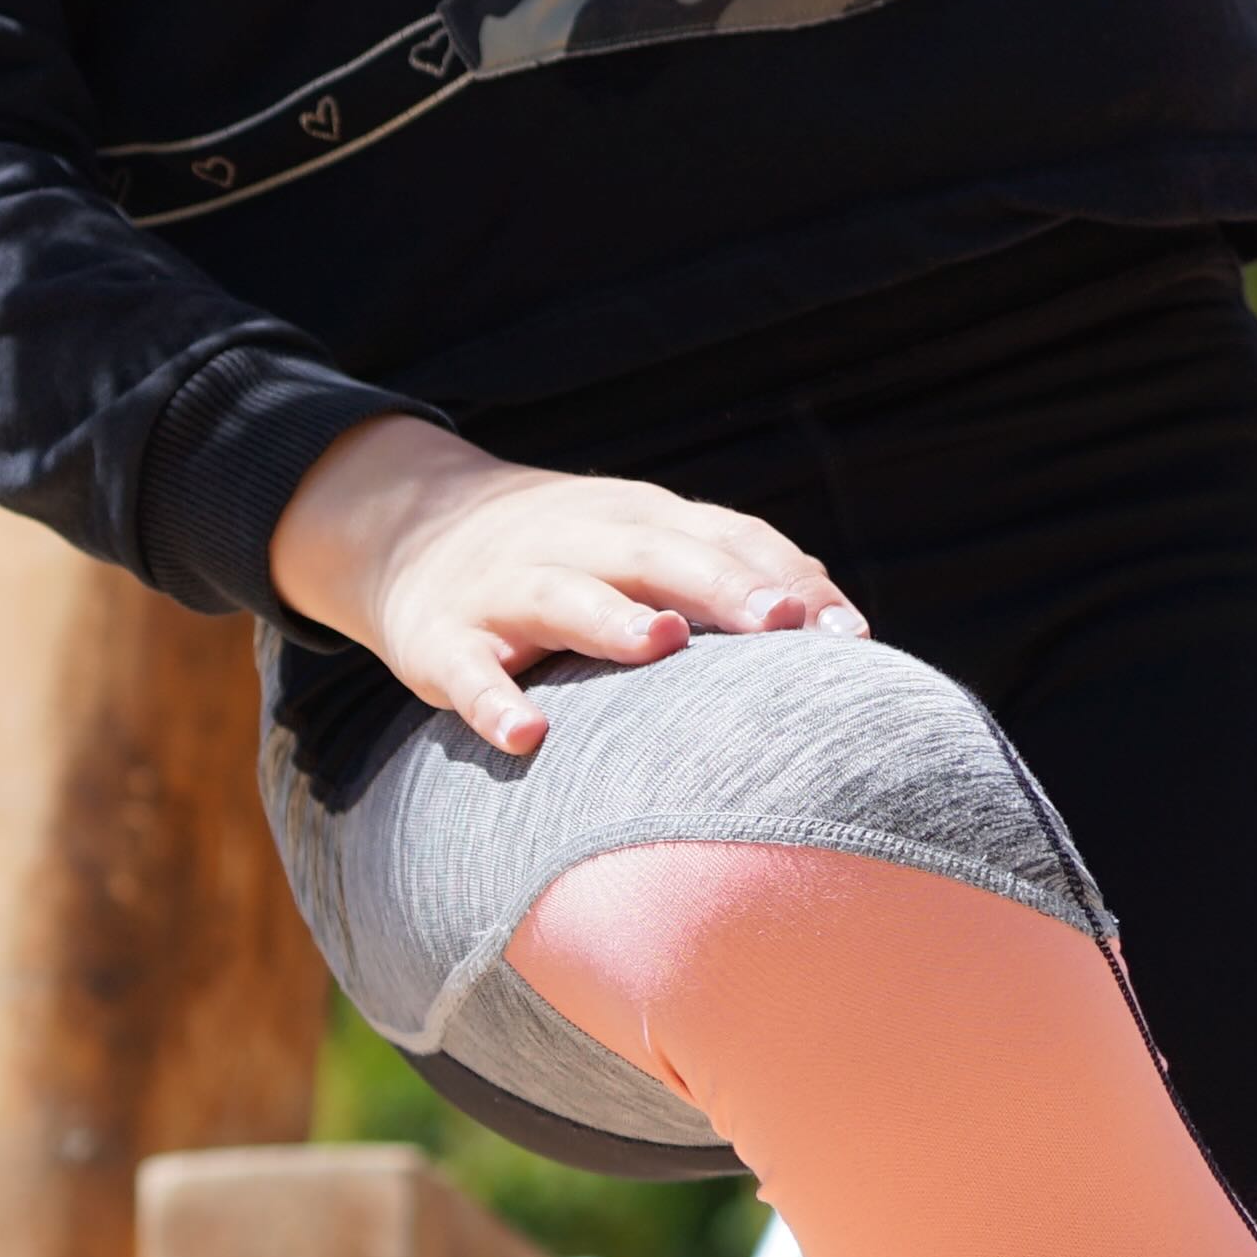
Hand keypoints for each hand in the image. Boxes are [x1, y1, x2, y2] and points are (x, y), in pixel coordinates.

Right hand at [264, 415, 864, 756]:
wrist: (410, 525)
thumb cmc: (569, 554)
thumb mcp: (645, 544)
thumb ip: (731, 575)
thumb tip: (845, 631)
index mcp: (639, 519)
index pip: (724, 536)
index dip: (783, 577)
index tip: (846, 633)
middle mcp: (579, 541)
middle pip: (656, 554)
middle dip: (721, 586)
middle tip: (782, 625)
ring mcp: (506, 586)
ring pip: (564, 595)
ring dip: (613, 620)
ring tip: (664, 645)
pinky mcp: (442, 638)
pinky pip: (468, 671)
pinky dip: (495, 702)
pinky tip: (528, 736)